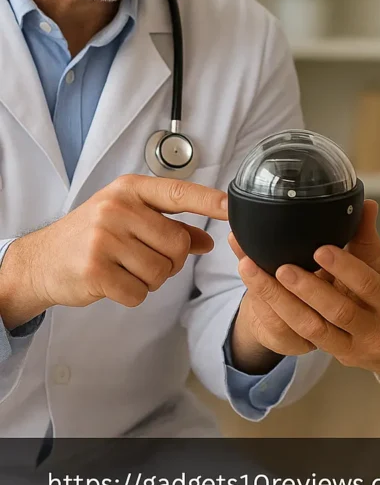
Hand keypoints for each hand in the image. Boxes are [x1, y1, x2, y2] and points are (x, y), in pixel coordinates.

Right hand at [0, 174, 226, 328]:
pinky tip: (114, 282)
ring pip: (162, 272)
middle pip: (177, 245)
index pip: (179, 193)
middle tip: (144, 259)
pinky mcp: (95, 270)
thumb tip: (208, 241)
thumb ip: (171, 228)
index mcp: (130, 190)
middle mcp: (117, 208)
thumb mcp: (129, 220)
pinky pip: (140, 293)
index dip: (209, 201)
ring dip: (151, 280)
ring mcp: (104, 238)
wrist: (42, 260)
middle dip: (170, 261)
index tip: (232, 207)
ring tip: (126, 269)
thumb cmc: (92, 235)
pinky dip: (133, 294)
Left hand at [234, 201, 379, 389]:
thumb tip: (366, 204)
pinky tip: (266, 299)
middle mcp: (376, 333)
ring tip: (260, 278)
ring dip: (283, 304)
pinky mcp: (341, 357)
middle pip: (336, 312)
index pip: (368, 285)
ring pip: (315, 330)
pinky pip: (310, 340)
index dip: (344, 268)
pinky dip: (287, 318)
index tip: (320, 249)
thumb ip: (372, 244)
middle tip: (280, 266)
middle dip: (305, 289)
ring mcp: (356, 350)